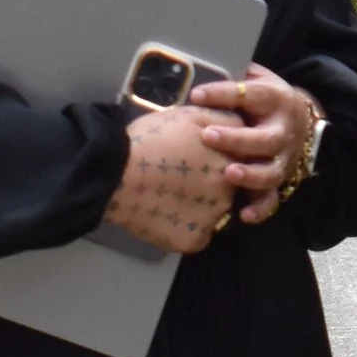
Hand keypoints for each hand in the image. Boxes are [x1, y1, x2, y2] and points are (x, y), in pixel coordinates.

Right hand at [102, 103, 230, 254]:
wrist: (114, 173)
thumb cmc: (151, 139)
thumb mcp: (191, 115)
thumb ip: (225, 121)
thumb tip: (243, 128)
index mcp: (231, 163)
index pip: (240, 165)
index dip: (217, 161)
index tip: (196, 159)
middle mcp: (230, 194)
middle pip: (228, 192)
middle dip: (210, 185)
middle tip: (180, 177)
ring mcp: (212, 221)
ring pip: (213, 214)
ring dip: (199, 207)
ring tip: (169, 195)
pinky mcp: (193, 241)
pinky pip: (197, 235)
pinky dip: (185, 227)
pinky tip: (165, 213)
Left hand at [192, 68, 315, 227]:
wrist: (304, 120)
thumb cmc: (266, 99)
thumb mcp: (259, 80)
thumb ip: (237, 76)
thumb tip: (200, 69)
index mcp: (275, 100)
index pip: (251, 94)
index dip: (224, 94)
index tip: (197, 95)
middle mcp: (282, 131)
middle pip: (264, 138)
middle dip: (236, 138)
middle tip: (208, 135)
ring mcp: (283, 158)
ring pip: (270, 171)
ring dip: (250, 175)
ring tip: (228, 174)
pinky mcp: (281, 180)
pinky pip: (272, 199)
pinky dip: (259, 209)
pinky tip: (243, 215)